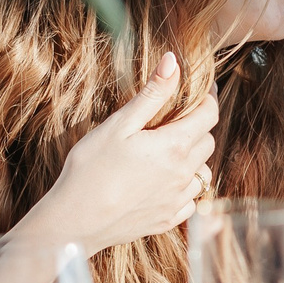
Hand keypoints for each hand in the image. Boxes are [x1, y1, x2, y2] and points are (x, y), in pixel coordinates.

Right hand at [17, 52, 216, 256]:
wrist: (74, 220)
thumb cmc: (90, 168)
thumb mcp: (119, 125)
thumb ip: (152, 94)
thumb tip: (173, 62)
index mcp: (174, 147)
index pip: (209, 116)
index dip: (207, 100)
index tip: (201, 92)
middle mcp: (183, 174)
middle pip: (207, 142)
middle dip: (197, 127)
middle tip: (173, 122)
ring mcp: (177, 200)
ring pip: (202, 172)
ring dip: (192, 159)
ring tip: (165, 153)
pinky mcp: (168, 220)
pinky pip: (191, 200)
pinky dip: (184, 188)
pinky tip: (163, 183)